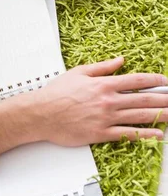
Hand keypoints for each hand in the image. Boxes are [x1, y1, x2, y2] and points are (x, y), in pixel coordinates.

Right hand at [0, 57, 167, 155]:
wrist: (42, 113)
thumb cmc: (56, 93)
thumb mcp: (79, 72)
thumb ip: (102, 67)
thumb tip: (120, 60)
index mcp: (103, 84)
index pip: (136, 81)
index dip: (155, 81)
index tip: (166, 82)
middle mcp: (108, 101)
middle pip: (143, 100)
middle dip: (163, 99)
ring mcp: (106, 118)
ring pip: (140, 116)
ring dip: (160, 115)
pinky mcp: (102, 133)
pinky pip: (128, 134)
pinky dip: (145, 134)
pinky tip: (158, 135)